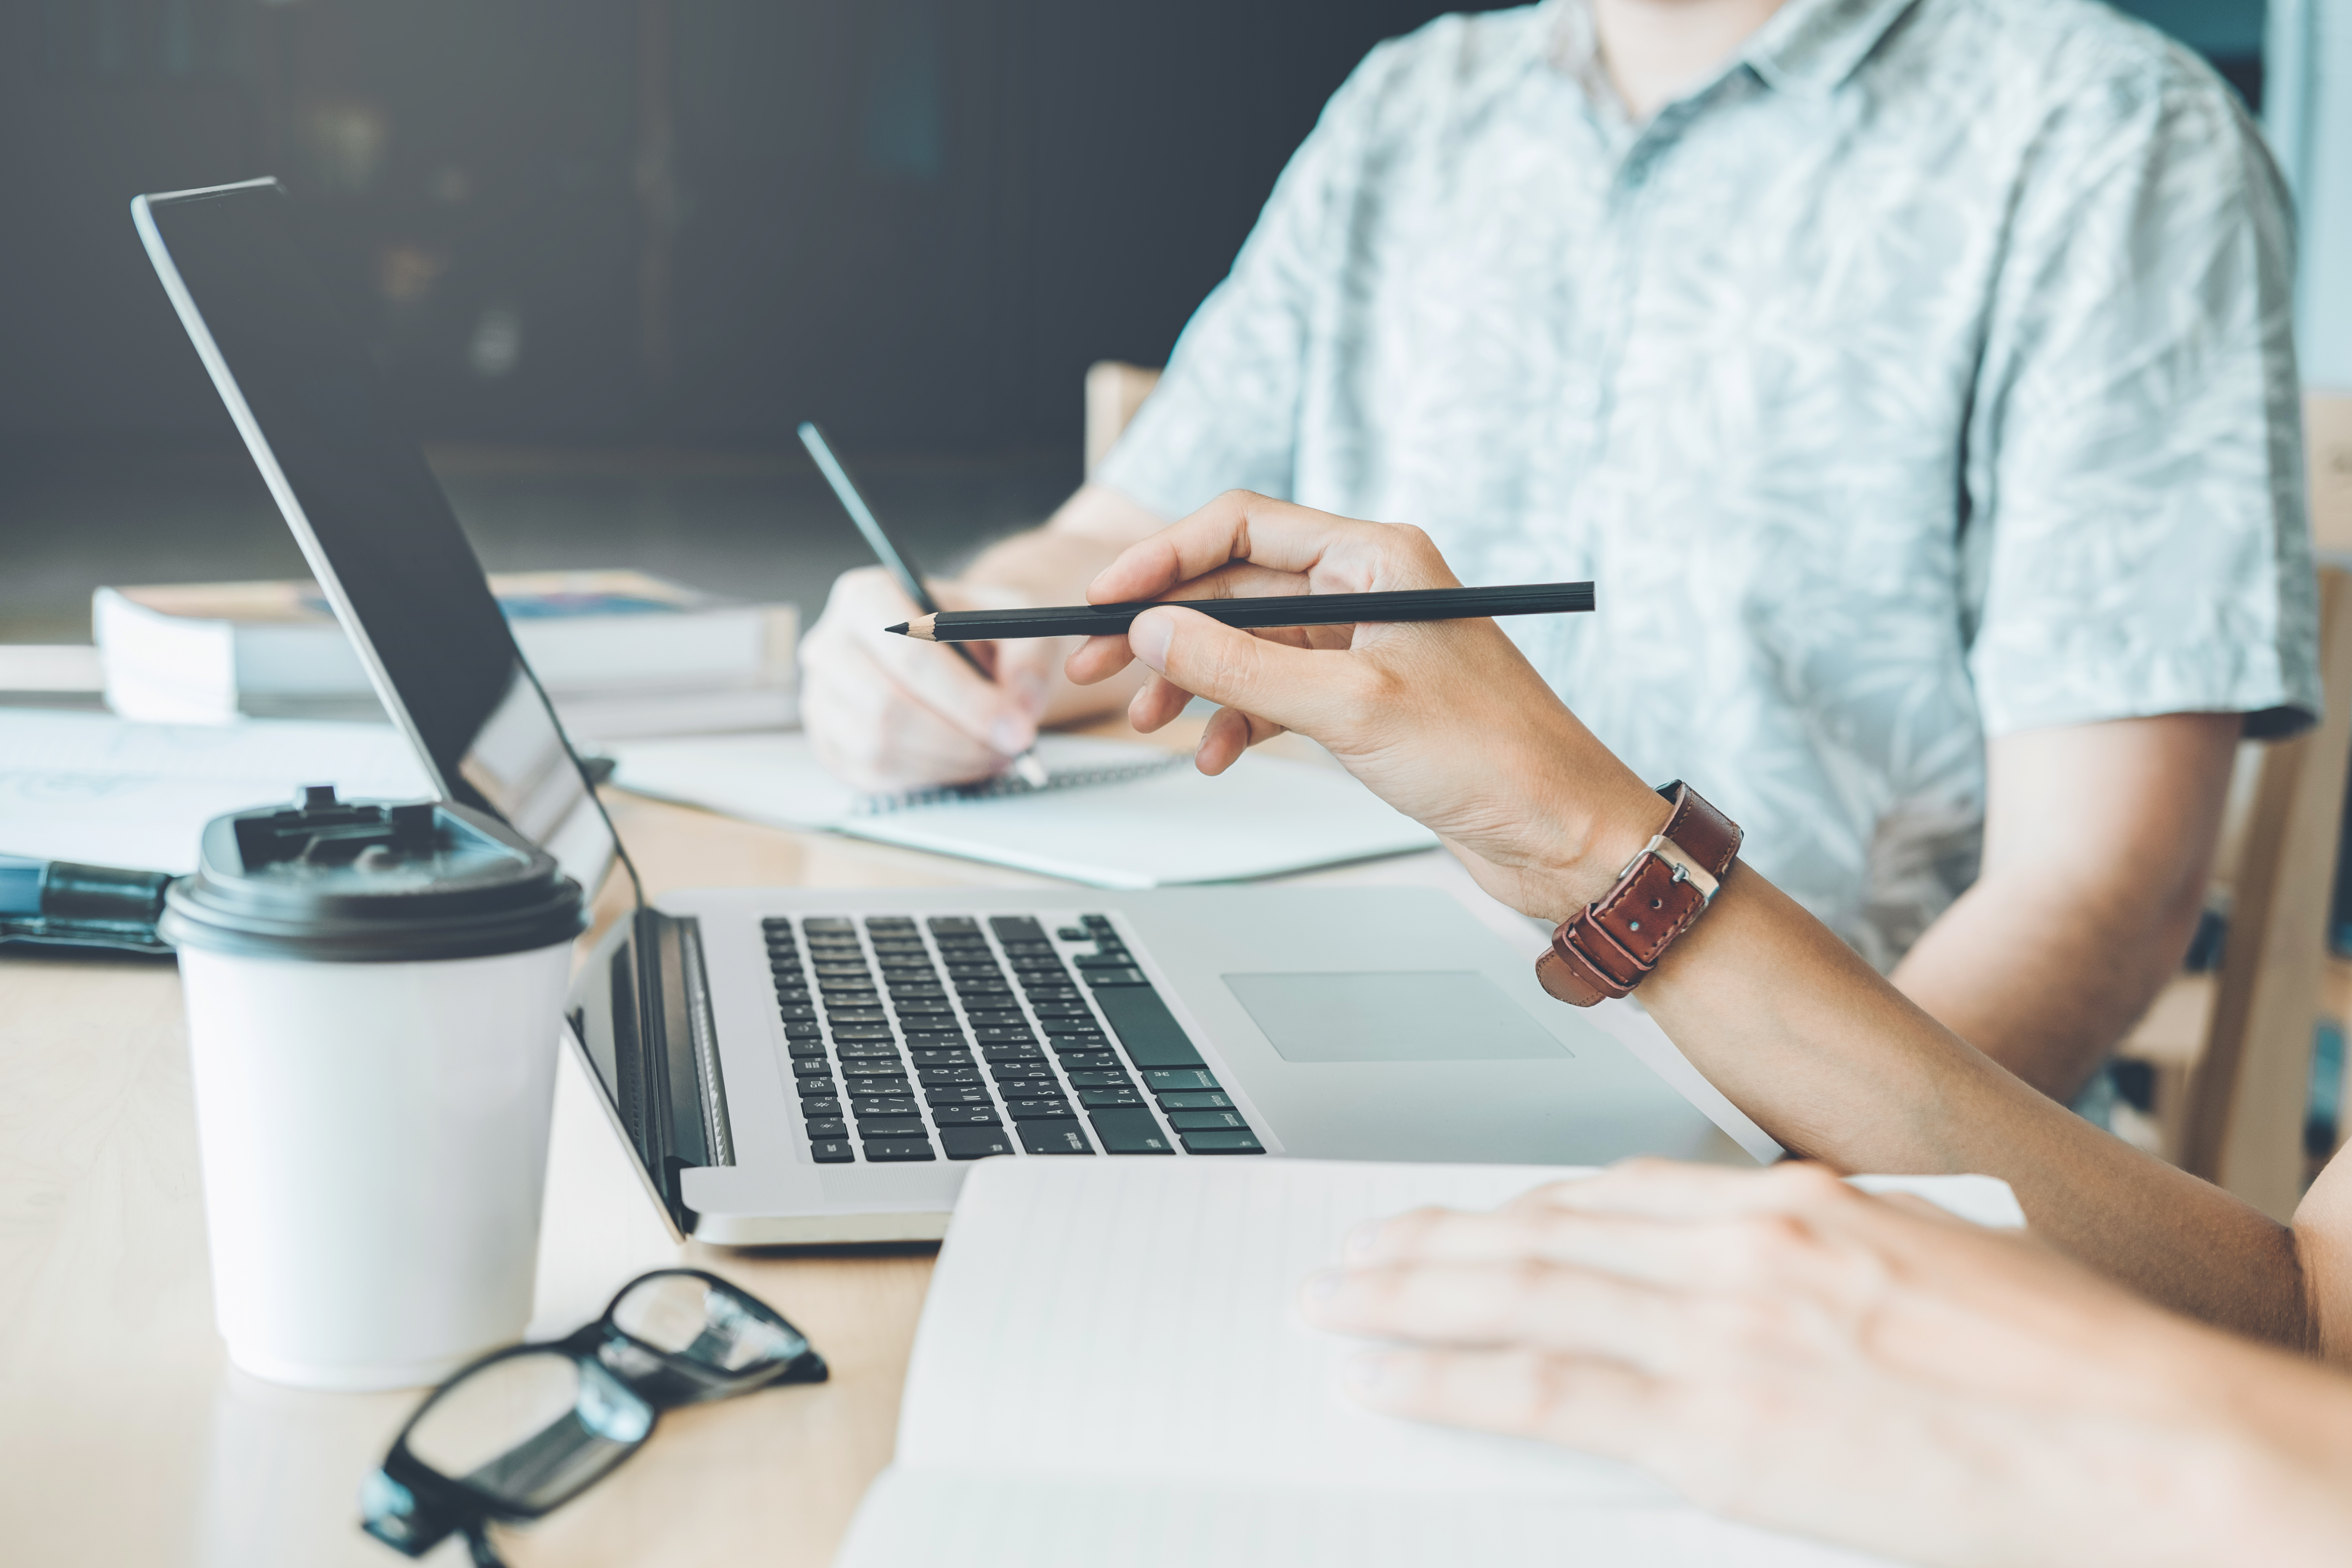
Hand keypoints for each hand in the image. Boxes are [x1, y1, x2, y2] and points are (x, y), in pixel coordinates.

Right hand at [798, 567, 1061, 792]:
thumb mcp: (1017, 622)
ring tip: (994, 755)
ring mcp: (820, 697)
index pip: (909, 653)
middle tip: (1012, 750)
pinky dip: (926, 778)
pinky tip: (961, 763)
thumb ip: (1029, 659)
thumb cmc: (978, 630)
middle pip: (887, 706)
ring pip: (877, 747)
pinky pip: (872, 775)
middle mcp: (829, 643)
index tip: (1018, 730)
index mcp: (866, 596)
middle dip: (960, 740)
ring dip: (947, 762)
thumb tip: (1021, 709)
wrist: (953, 647)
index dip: (967, 700)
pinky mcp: (828, 742)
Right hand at [1063, 490, 1664, 918]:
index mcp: (1378, 558)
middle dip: (1164, 628)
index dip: (1162, 558)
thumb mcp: (1350, 708)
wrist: (1563, 838)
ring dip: (1194, 680)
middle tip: (1094, 666)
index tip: (1103, 599)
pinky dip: (1238, 721)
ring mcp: (1366, 646)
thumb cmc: (1494, 761)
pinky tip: (1218, 756)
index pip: (1242, 525)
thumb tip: (1155, 631)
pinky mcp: (1366, 701)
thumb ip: (1244, 665)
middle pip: (1235, 587)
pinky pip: (1276, 693)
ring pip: (1249, 644)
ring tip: (1150, 722)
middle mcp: (1370, 590)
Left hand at [1299, 1160, 2351, 1567]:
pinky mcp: (1719, 1426)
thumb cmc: (2052, 1365)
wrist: (2142, 1435)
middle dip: (1432, 1243)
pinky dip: (1452, 1380)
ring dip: (1412, 1298)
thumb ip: (1810, 1258)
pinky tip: (1391, 1378)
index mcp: (1790, 1204)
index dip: (1520, 1211)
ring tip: (1340, 1302)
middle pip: (1541, 1232)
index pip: (1611, 1193)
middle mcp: (1738, 1249)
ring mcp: (1721, 1334)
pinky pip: (1544, 1389)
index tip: (1463, 1221)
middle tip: (1352, 1254)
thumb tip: (1746, 1275)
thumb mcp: (1913, 1266)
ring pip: (1518, 1293)